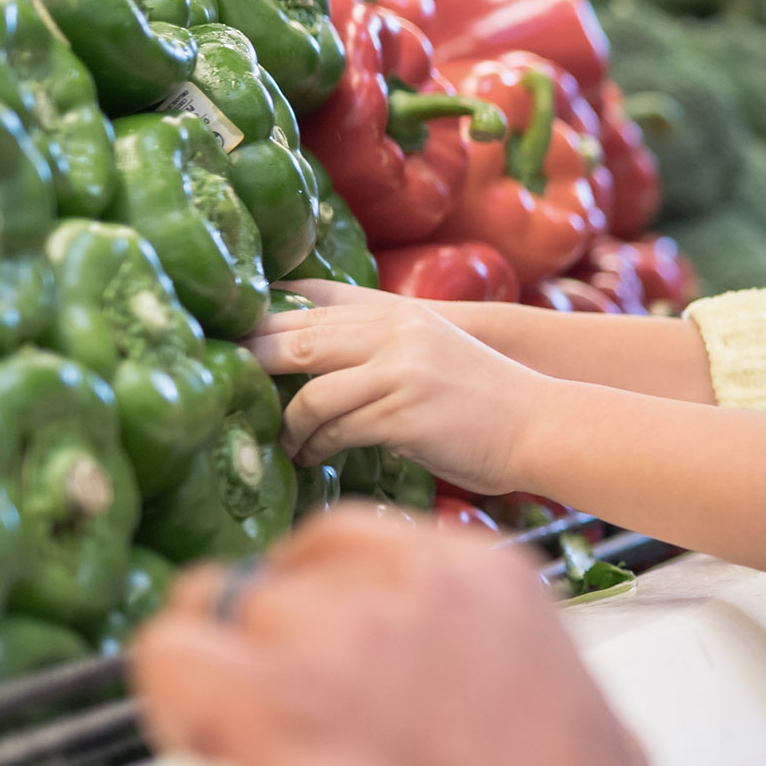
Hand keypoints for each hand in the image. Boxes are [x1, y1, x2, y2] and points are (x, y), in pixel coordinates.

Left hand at [134, 510, 649, 765]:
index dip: (307, 594)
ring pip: (218, 611)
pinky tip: (202, 745)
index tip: (302, 645)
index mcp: (482, 575)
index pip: (345, 540)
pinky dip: (169, 698)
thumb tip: (506, 697)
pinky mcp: (277, 700)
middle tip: (266, 707)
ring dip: (218, 674)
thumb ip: (525, 669)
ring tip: (233, 743)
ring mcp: (338, 635)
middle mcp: (407, 586)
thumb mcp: (584, 706)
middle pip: (279, 579)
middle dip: (263, 643)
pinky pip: (170, 657)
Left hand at [254, 280, 554, 488]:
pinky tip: (312, 457)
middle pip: (297, 341)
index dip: (260, 326)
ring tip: (285, 442)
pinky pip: (340, 432)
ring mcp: (402, 372)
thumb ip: (374, 345)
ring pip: (313, 395)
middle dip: (254, 365)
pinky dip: (317, 447)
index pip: (309, 308)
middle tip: (226, 388)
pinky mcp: (407, 415)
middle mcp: (396, 333)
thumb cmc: (479, 397)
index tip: (226, 345)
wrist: (539, 423)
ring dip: (289, 425)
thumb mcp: (426, 350)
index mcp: (396, 313)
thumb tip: (302, 359)